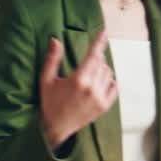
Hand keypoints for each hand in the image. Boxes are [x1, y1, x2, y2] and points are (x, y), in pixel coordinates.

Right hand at [39, 30, 117, 147]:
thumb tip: (55, 40)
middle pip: (101, 63)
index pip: (93, 55)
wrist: (56, 128)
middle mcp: (91, 89)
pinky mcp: (104, 107)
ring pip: (108, 74)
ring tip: (88, 76)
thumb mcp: (46, 80)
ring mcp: (99, 99)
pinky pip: (114, 87)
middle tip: (85, 64)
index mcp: (78, 80)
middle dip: (95, 58)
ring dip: (101, 70)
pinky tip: (99, 84)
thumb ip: (52, 59)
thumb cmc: (50, 103)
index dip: (99, 42)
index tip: (104, 31)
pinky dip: (110, 82)